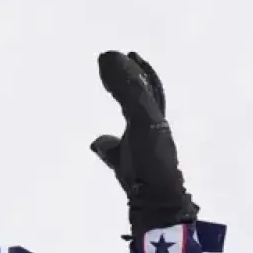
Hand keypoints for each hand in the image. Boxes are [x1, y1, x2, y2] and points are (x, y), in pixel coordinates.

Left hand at [89, 51, 197, 236]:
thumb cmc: (142, 182)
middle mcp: (157, 120)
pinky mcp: (150, 124)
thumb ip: (109, 149)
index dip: (138, 78)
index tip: (128, 60)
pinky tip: (113, 65)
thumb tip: (95, 141)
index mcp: (151, 127)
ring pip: (140, 88)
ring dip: (124, 71)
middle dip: (135, 70)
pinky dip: (124, 79)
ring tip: (108, 57)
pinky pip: (137, 95)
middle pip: (148, 88)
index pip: (147, 96)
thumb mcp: (119, 160)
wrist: (157, 199)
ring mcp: (155, 121)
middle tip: (124, 53)